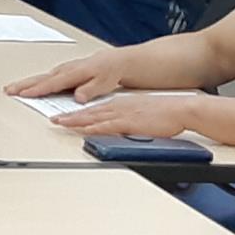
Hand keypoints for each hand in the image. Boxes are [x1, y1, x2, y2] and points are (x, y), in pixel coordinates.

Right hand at [8, 51, 129, 101]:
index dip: (38, 89)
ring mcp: (63, 70)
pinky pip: (45, 76)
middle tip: (8, 90)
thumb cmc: (109, 73)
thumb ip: (90, 90)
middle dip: (23, 84)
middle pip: (40, 78)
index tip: (24, 94)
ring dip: (25, 83)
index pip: (53, 83)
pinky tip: (27, 85)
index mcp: (74, 73)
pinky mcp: (62, 71)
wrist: (114, 61)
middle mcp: (65, 70)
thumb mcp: (104, 84)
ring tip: (11, 88)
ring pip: (40, 77)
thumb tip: (77, 97)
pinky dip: (34, 81)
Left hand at [48, 93, 203, 138]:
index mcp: (120, 104)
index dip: (77, 113)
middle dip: (69, 116)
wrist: (181, 109)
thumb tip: (120, 127)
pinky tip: (83, 130)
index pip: (94, 109)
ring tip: (59, 123)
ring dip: (75, 121)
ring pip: (93, 117)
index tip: (63, 116)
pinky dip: (92, 127)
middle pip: (88, 112)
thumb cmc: (166, 113)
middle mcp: (117, 107)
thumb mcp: (142, 114)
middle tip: (53, 119)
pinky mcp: (129, 122)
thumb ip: (128, 120)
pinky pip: (107, 125)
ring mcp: (122, 114)